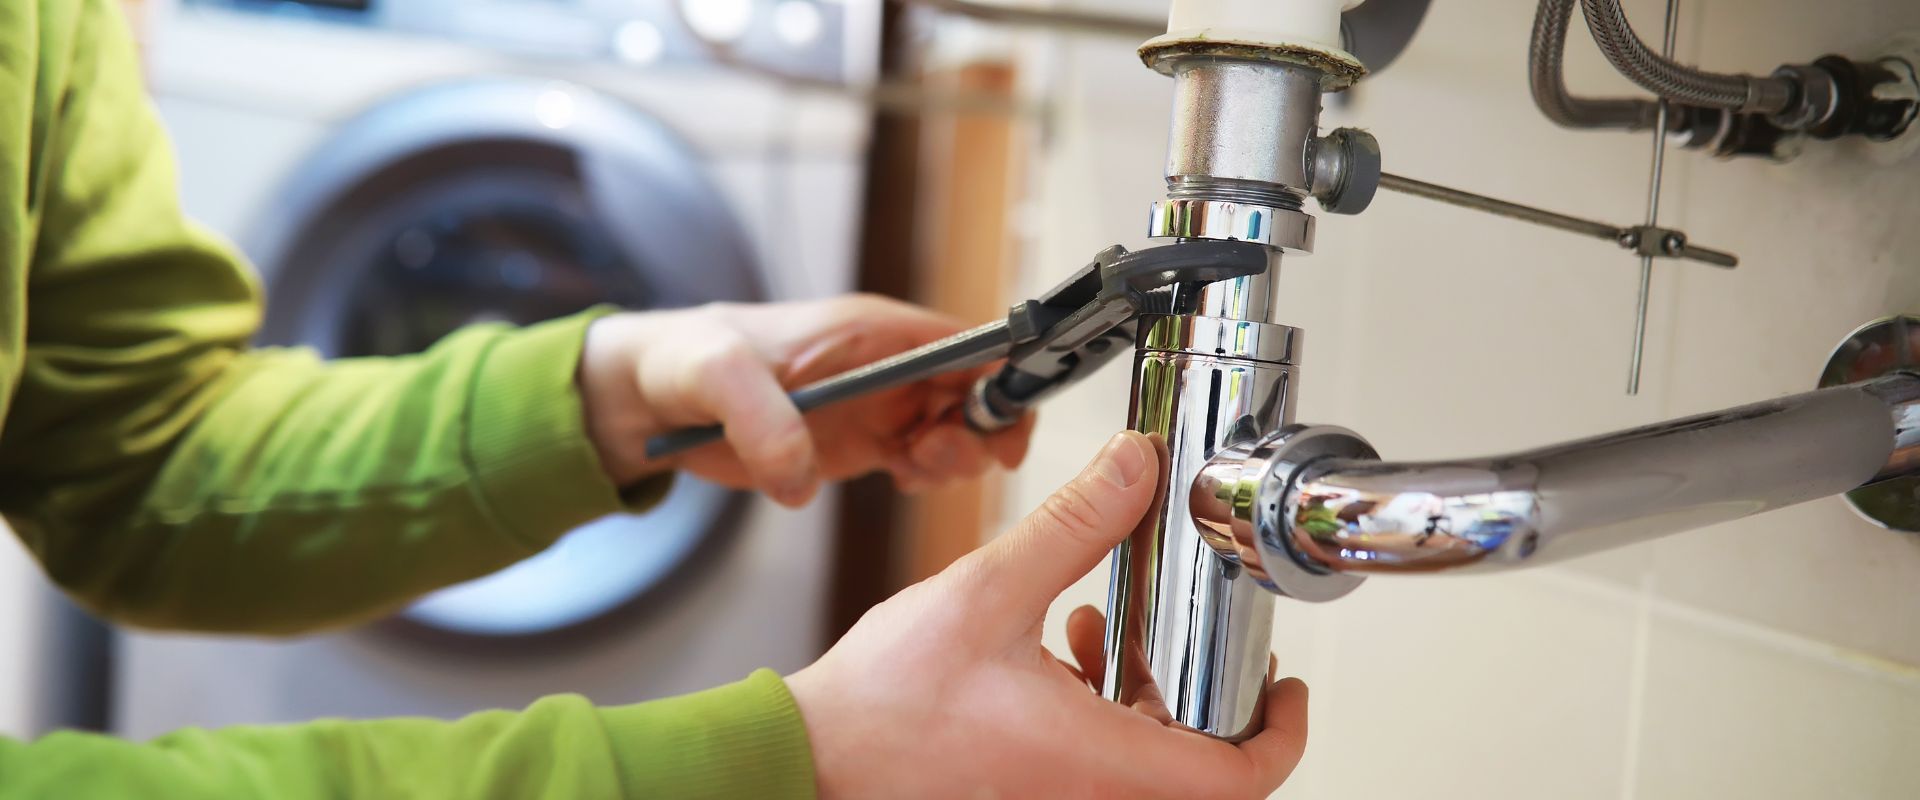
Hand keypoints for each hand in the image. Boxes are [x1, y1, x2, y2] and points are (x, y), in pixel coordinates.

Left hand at [578, 296, 1036, 505]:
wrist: (649, 398)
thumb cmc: (685, 361)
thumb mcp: (714, 375)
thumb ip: (760, 418)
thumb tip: (801, 477)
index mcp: (871, 329)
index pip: (968, 342)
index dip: (1002, 378)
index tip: (1003, 425)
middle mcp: (888, 365)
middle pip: (978, 392)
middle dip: (981, 429)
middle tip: (933, 458)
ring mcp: (879, 406)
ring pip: (958, 431)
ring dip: (954, 457)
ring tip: (911, 470)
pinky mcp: (861, 444)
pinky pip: (921, 461)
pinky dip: (926, 476)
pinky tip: (899, 480)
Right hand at [786, 432, 1309, 799]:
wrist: (811, 759)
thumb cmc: (883, 705)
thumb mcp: (987, 591)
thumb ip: (1071, 526)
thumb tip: (1134, 468)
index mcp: (1097, 761)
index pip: (1237, 777)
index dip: (1281, 731)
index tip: (1285, 686)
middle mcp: (1086, 795)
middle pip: (1197, 765)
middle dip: (1204, 691)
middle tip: (1195, 635)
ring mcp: (1053, 798)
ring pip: (1143, 761)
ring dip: (1144, 693)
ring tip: (1107, 628)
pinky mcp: (1023, 791)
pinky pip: (1094, 762)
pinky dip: (1097, 708)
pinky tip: (1056, 649)